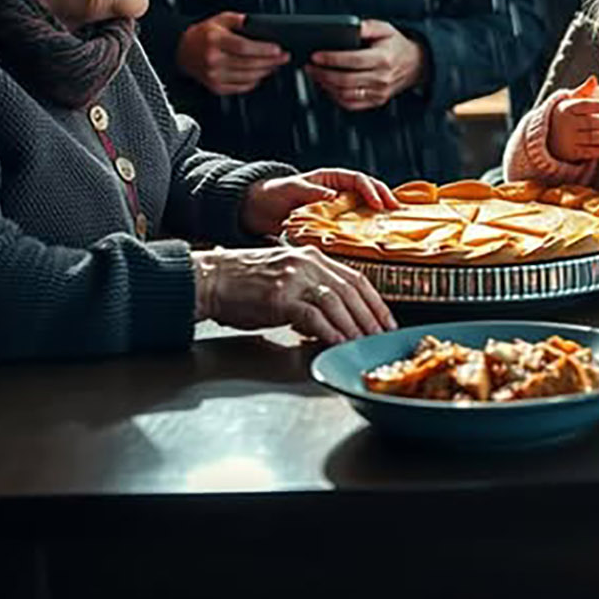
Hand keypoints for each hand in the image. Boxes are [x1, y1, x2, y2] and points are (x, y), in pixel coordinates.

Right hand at [176, 11, 288, 96]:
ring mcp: (214, 75)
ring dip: (264, 72)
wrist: (182, 50)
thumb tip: (256, 23)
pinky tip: (260, 75)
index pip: (243, 47)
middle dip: (270, 61)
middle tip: (283, 57)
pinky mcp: (215, 86)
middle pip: (248, 63)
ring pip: (246, 77)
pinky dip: (253, 82)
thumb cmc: (203, 34)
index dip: (263, 49)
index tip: (277, 49)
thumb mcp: (219, 20)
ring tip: (274, 65)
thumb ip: (239, 20)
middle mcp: (213, 59)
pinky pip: (239, 87)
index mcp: (215, 41)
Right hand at [193, 244, 395, 343]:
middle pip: (351, 290)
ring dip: (354, 326)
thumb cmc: (245, 283)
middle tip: (380, 336)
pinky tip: (337, 342)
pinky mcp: (280, 297)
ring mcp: (294, 278)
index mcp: (312, 256)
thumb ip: (312, 291)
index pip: (354, 278)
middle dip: (370, 316)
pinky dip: (329, 331)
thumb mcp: (286, 277)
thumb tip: (335, 318)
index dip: (374, 301)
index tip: (385, 320)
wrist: (212, 279)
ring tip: (363, 343)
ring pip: (337, 303)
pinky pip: (314, 316)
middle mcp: (307, 262)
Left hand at [241, 167, 398, 234]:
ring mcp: (336, 208)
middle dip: (384, 198)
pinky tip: (373, 239)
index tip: (378, 204)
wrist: (256, 210)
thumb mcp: (290, 189)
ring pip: (364, 208)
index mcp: (330, 178)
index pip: (358, 180)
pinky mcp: (331, 225)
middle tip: (396, 211)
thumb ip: (311, 191)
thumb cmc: (273, 194)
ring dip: (378, 214)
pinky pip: (352, 225)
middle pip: (368, 191)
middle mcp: (337, 191)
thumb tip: (333, 197)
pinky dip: (364, 230)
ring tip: (393, 224)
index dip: (371, 190)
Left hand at [305, 19, 427, 111]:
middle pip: (345, 80)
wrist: (416, 64)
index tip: (316, 56)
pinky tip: (327, 87)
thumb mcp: (386, 29)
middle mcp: (382, 78)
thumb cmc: (396, 45)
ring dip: (326, 86)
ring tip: (315, 75)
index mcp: (383, 58)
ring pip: (345, 94)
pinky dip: (335, 97)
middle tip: (310, 66)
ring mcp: (379, 92)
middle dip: (323, 74)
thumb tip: (351, 26)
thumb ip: (367, 26)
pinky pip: (351, 104)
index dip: (331, 59)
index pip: (352, 60)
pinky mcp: (376, 101)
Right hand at [547, 76, 598, 161]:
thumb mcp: (569, 101)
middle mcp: (566, 124)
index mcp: (566, 108)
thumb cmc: (564, 115)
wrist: (546, 137)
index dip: (598, 106)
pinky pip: (588, 153)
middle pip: (589, 123)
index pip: (584, 105)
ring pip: (591, 138)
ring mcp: (568, 140)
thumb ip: (582, 91)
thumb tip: (593, 79)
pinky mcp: (571, 154)